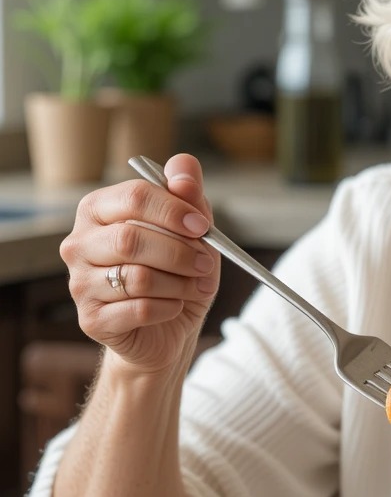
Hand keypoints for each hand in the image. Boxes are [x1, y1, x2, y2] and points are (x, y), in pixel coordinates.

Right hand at [60, 153, 220, 372]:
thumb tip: (184, 168)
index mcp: (99, 210)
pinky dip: (169, 307)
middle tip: (205, 263)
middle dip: (180, 252)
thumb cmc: (177, 272)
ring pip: (138, 277)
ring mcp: (79, 283)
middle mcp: (79, 244)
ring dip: (179, 283)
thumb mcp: (193, 231)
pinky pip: (139, 309)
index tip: (203, 226)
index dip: (174, 210)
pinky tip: (174, 306)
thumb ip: (189, 196)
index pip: (134, 196)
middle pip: (131, 238)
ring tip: (195, 286)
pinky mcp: (91, 319)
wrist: (168, 328)